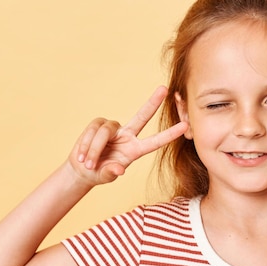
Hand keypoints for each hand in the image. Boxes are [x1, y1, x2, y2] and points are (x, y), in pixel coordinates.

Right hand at [69, 86, 187, 185]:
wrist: (81, 169)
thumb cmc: (99, 174)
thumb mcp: (106, 176)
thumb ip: (112, 173)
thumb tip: (119, 170)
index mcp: (135, 150)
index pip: (155, 141)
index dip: (170, 134)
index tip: (185, 126)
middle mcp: (127, 136)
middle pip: (142, 116)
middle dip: (152, 103)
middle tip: (164, 89)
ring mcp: (114, 129)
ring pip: (106, 131)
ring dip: (95, 149)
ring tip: (88, 163)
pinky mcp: (99, 124)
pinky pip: (94, 129)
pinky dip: (86, 144)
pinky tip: (82, 155)